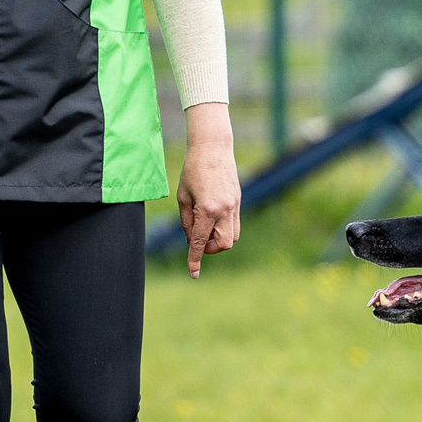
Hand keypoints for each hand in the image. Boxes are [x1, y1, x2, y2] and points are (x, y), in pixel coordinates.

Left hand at [176, 102, 240, 278]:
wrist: (213, 147)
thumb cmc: (192, 170)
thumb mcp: (183, 196)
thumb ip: (186, 220)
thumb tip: (190, 239)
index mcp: (207, 209)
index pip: (199, 241)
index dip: (195, 259)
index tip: (193, 274)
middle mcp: (224, 210)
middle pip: (223, 245)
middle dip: (210, 248)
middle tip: (197, 238)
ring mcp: (235, 206)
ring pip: (233, 237)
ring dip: (218, 239)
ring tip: (204, 226)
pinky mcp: (238, 201)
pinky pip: (235, 224)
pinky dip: (224, 228)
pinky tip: (212, 219)